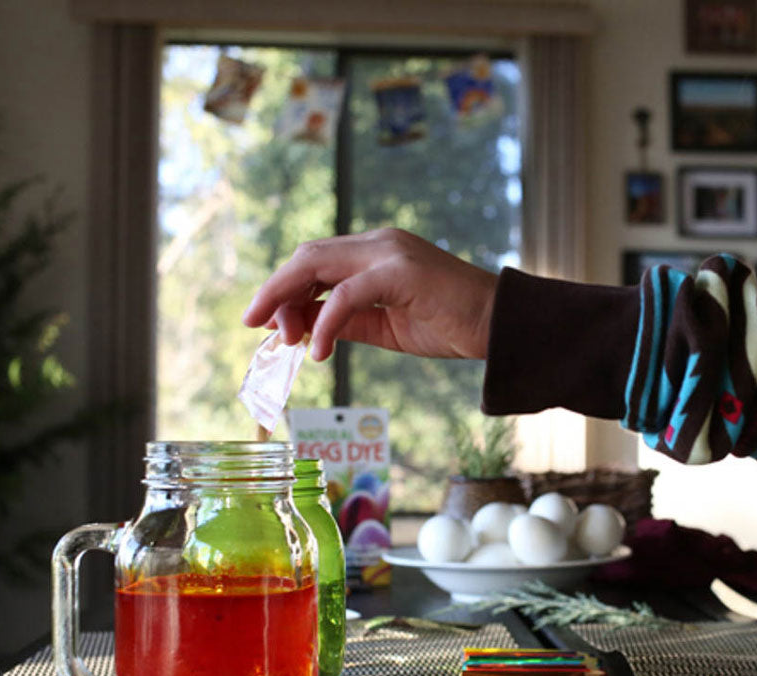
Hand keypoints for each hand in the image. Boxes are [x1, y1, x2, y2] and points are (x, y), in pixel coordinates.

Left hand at [241, 228, 497, 361]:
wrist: (501, 326)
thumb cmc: (451, 325)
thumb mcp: (386, 326)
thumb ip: (347, 320)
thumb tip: (303, 327)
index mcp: (377, 251)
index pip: (316, 260)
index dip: (284, 289)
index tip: (266, 323)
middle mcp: (379, 242)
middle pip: (307, 256)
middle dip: (274, 290)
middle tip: (255, 326)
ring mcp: (390, 253)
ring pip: (317, 264)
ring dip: (288, 300)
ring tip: (281, 338)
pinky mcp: (400, 273)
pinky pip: (346, 296)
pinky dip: (324, 322)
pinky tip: (318, 351)